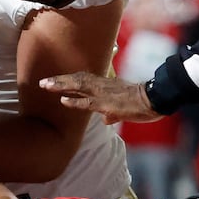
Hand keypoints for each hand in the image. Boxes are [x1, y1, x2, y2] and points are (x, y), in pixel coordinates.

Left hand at [39, 73, 162, 124]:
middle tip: (43, 82)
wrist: (155, 99)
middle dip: (60, 80)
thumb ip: (112, 113)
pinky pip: (88, 102)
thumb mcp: (124, 108)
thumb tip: (106, 119)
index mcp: (106, 85)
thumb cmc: (142, 103)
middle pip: (77, 79)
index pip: (84, 79)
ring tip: (46, 86)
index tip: (55, 81)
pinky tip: (63, 101)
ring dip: (61, 86)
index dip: (69, 80)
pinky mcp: (107, 103)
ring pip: (79, 86)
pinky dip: (74, 101)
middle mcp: (103, 85)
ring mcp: (104, 93)